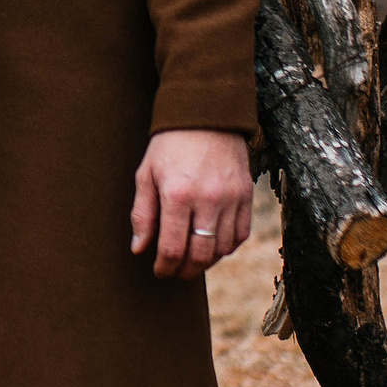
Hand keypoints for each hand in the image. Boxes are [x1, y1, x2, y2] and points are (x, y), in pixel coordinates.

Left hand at [131, 128, 253, 279]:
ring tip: (192, 259)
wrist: (206, 115)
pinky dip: (227, 246)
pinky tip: (213, 244)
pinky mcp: (247, 195)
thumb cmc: (170, 145)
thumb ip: (142, 213)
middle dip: (185, 270)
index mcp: (177, 195)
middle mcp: (207, 200)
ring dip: (206, 261)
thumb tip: (139, 248)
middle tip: (175, 271)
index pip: (172, 248)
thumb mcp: (146, 174)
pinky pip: (240, 235)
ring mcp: (231, 198)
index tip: (159, 270)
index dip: (164, 267)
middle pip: (200, 255)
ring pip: (222, 249)